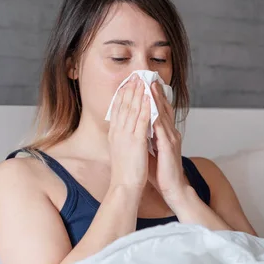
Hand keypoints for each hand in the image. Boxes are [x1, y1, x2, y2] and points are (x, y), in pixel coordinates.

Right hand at [108, 75, 150, 192]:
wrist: (124, 186)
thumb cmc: (124, 173)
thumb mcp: (120, 151)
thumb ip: (122, 139)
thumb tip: (124, 132)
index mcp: (114, 134)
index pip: (117, 110)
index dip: (122, 95)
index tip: (126, 84)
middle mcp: (118, 132)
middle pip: (123, 106)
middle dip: (129, 90)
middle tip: (135, 76)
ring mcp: (126, 136)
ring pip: (132, 109)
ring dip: (137, 93)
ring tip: (142, 80)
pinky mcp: (136, 141)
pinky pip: (141, 120)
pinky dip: (145, 107)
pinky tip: (149, 97)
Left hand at [147, 81, 188, 206]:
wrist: (172, 189)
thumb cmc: (160, 172)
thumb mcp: (150, 149)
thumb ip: (144, 137)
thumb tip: (134, 128)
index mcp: (165, 133)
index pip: (159, 110)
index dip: (153, 96)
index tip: (144, 82)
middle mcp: (170, 132)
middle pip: (163, 107)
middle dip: (155, 91)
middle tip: (148, 75)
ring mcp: (171, 138)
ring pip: (163, 114)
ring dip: (157, 99)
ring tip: (150, 85)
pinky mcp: (169, 147)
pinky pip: (162, 128)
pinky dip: (156, 116)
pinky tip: (150, 108)